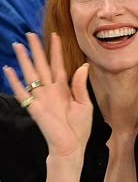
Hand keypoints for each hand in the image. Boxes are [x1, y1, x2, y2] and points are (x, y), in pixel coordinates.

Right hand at [4, 33, 92, 159]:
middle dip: (37, 50)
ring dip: (24, 60)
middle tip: (30, 34)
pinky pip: (22, 93)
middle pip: (42, 65)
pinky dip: (14, 82)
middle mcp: (51, 89)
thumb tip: (83, 66)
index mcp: (64, 88)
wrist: (71, 146)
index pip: (58, 64)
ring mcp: (41, 98)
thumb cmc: (79, 127)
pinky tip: (8, 70)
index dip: (56, 51)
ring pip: (31, 74)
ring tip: (18, 46)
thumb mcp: (84, 104)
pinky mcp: (34, 108)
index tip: (55, 36)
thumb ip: (80, 85)